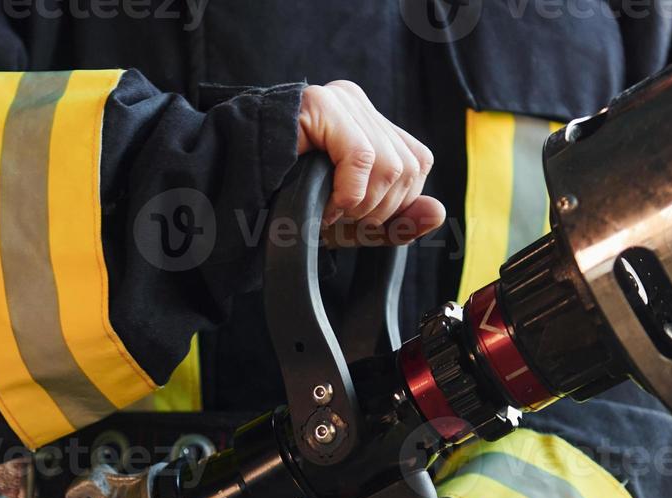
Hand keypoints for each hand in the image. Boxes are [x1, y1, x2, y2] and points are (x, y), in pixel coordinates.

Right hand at [297, 80, 445, 244]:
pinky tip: (326, 208)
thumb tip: (438, 212)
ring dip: (362, 205)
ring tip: (330, 213)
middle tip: (340, 220)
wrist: (233, 191)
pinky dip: (349, 194)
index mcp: (368, 123)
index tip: (359, 222)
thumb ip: (396, 221)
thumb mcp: (351, 221)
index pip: (416, 163)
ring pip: (390, 165)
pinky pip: (362, 157)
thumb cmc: (286, 202)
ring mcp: (340, 101)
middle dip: (380, 209)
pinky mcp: (322, 106)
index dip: (397, 203)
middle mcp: (358, 104)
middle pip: (409, 167)